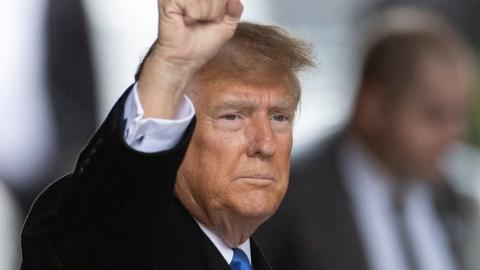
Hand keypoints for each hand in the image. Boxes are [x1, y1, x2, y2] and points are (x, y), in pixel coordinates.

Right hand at [138, 0, 243, 118]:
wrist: (185, 60)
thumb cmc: (200, 43)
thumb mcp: (227, 26)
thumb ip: (235, 10)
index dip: (222, 8)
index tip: (213, 18)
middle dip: (216, 11)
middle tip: (202, 21)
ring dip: (205, 14)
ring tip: (194, 22)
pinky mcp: (167, 0)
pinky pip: (192, 2)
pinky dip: (193, 15)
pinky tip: (186, 21)